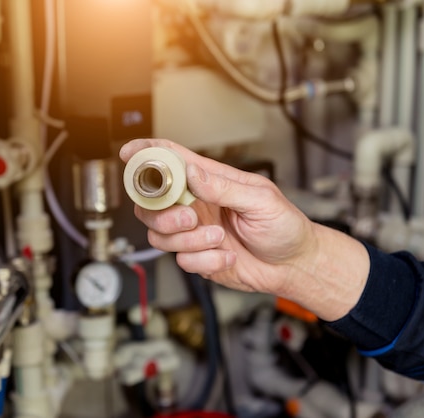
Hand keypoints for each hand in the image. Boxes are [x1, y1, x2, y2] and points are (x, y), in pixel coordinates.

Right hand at [120, 138, 368, 320]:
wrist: (293, 266)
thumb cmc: (284, 227)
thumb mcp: (260, 200)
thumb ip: (223, 187)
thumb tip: (191, 171)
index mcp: (211, 181)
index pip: (171, 160)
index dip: (147, 153)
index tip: (130, 153)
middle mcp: (196, 204)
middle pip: (152, 202)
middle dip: (163, 213)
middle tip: (190, 217)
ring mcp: (194, 232)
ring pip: (160, 234)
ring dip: (188, 241)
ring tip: (218, 239)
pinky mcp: (198, 257)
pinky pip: (182, 260)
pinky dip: (206, 262)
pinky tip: (227, 257)